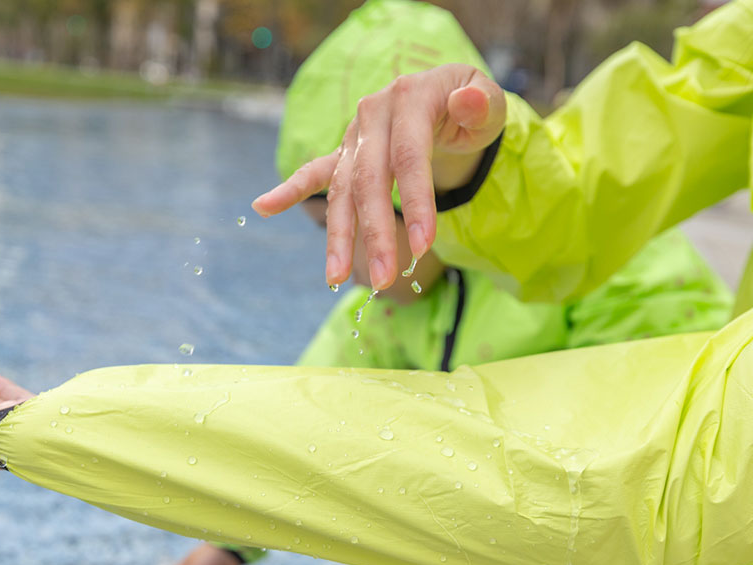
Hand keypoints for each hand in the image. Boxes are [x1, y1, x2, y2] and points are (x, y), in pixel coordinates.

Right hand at [252, 63, 504, 290]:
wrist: (447, 98)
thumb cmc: (472, 109)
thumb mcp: (489, 104)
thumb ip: (481, 106)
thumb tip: (465, 102)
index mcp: (409, 98)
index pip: (409, 157)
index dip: (416, 201)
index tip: (423, 245)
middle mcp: (374, 115)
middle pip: (370, 180)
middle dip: (375, 233)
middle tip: (384, 279)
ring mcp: (355, 135)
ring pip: (343, 189)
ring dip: (339, 236)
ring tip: (335, 278)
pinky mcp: (346, 152)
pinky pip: (315, 173)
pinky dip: (289, 191)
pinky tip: (263, 207)